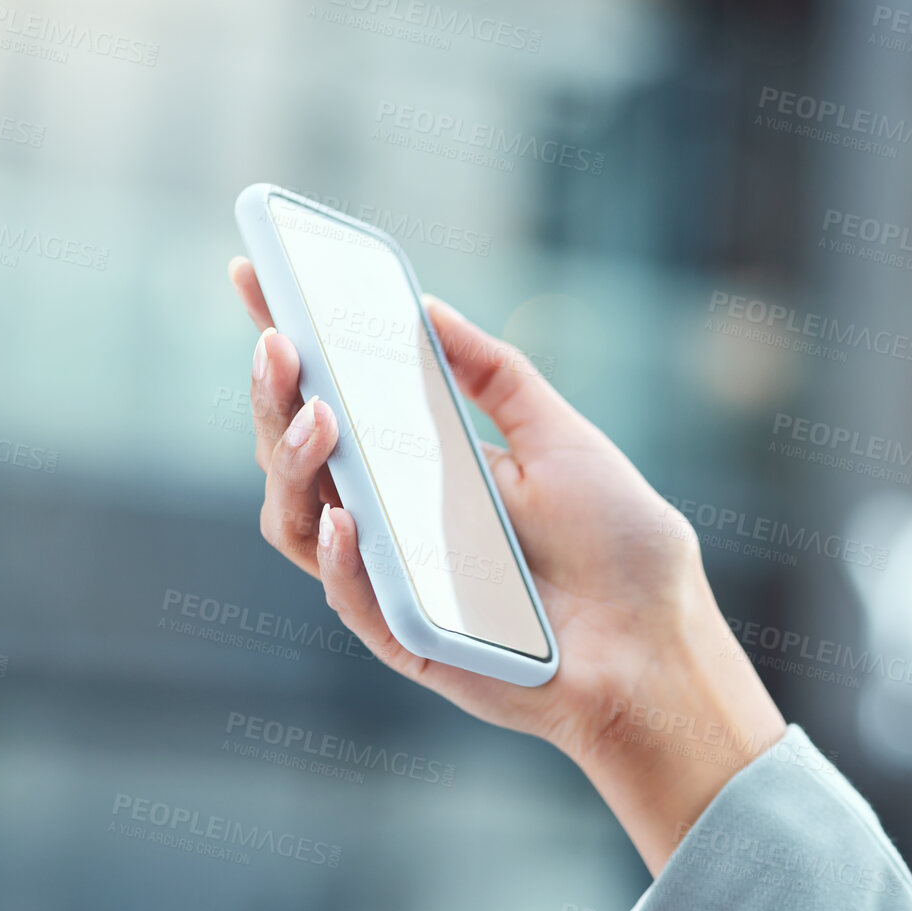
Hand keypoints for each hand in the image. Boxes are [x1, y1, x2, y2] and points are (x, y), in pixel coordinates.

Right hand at [226, 257, 785, 873]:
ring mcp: (394, 579)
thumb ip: (495, 375)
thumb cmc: (618, 542)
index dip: (288, 341)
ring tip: (321, 417)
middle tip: (281, 342)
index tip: (251, 272)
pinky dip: (341, 558)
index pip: (335, 397)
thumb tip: (427, 307)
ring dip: (293, 467)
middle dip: (275, 396)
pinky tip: (349, 516)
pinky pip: (353, 600)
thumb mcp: (560, 436)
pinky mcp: (410, 639)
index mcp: (422, 466)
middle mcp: (395, 519)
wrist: (660, 639)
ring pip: (297, 526)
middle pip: (297, 457)